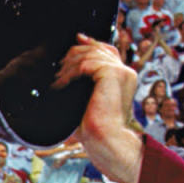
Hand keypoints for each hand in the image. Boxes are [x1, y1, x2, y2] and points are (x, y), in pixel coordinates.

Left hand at [53, 34, 142, 182]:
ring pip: (90, 54)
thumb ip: (83, 81)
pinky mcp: (113, 74)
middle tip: (58, 69)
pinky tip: (62, 83)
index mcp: (122, 77)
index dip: (88, 44)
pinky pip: (88, 63)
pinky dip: (71, 72)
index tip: (72, 44)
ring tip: (58, 80)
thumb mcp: (86, 99)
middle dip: (74, 55)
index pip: (106, 50)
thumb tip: (64, 68)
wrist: (104, 138)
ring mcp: (121, 72)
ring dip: (69, 65)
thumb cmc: (94, 126)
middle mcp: (125, 72)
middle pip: (97, 48)